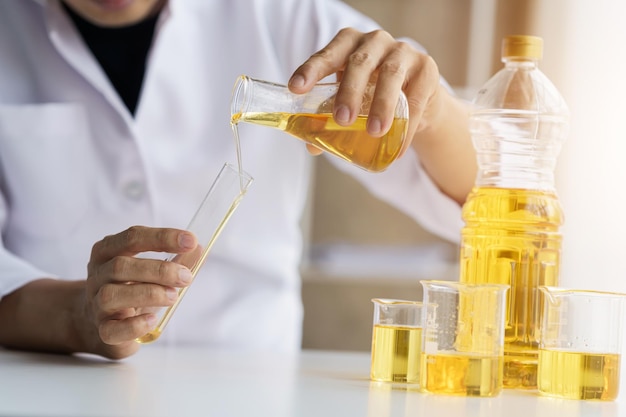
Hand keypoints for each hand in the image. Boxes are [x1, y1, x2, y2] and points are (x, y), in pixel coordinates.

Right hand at [81, 226, 197, 358]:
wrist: (101, 322)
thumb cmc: (131, 289)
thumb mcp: (151, 271)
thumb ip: (176, 260)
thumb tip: (199, 249)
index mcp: (108, 251)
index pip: (133, 237)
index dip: (163, 237)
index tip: (190, 241)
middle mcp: (98, 274)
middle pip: (121, 265)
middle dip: (159, 270)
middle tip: (186, 277)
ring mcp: (96, 303)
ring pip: (112, 295)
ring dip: (149, 294)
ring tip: (173, 296)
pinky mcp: (102, 330)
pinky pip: (111, 329)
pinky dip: (135, 325)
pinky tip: (153, 320)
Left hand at [288, 27, 440, 155]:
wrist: (416, 100)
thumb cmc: (374, 95)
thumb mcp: (351, 103)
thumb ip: (330, 121)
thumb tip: (312, 147)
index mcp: (349, 45)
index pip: (328, 54)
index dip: (311, 70)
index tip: (296, 88)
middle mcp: (375, 42)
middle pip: (360, 61)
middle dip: (349, 91)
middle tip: (342, 119)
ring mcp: (403, 52)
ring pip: (391, 74)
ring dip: (381, 104)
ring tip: (374, 132)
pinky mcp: (427, 69)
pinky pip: (415, 97)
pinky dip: (406, 124)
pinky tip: (398, 146)